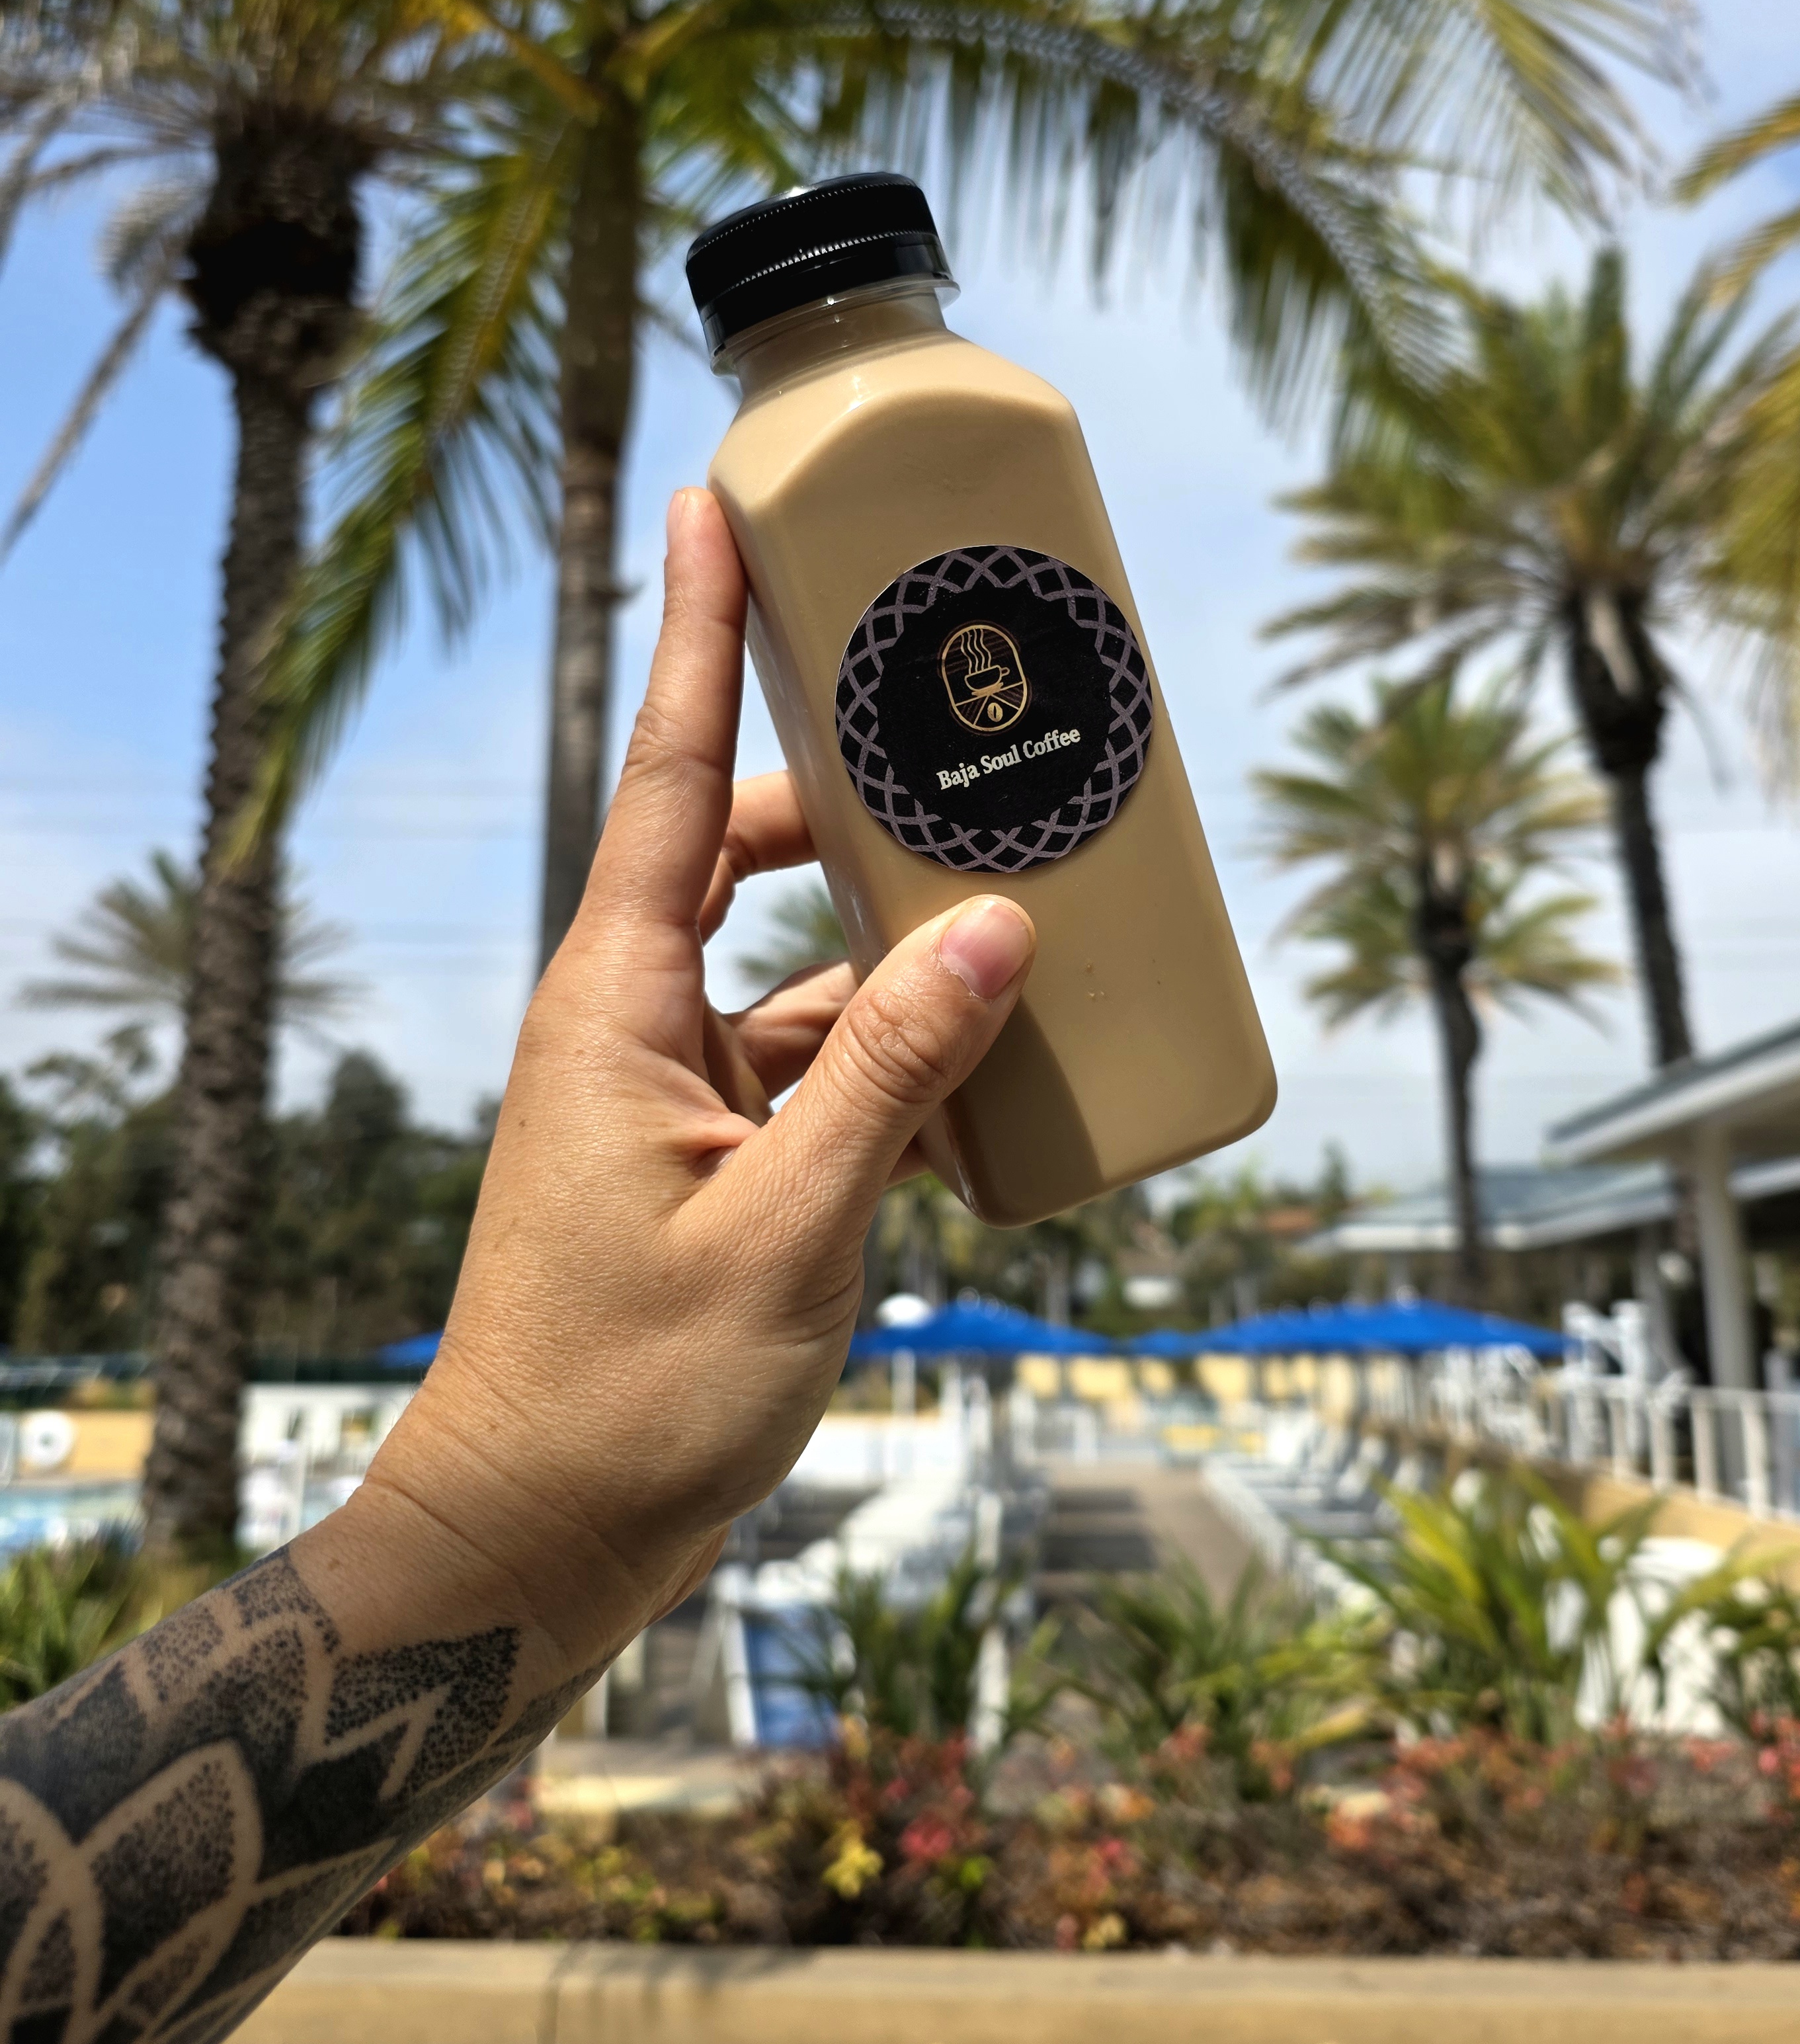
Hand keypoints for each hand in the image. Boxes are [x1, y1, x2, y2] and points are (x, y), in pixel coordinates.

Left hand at [341, 488, 1035, 1680]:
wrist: (534, 1537)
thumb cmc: (631, 1393)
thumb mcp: (790, 1229)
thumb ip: (893, 1075)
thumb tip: (996, 931)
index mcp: (616, 1003)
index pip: (673, 778)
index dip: (698, 635)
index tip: (713, 506)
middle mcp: (632, 1022)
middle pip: (747, 854)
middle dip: (852, 805)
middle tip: (957, 745)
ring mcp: (665, 1093)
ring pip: (797, 972)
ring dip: (895, 959)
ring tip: (1020, 930)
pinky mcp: (703, 1161)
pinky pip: (810, 1070)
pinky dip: (889, 1068)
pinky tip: (984, 1091)